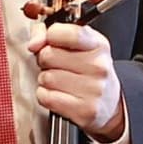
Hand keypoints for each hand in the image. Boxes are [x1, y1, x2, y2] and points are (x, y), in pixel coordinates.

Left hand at [31, 21, 124, 141]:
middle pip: (48, 54)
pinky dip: (45, 96)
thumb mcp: (79, 45)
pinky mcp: (83, 110)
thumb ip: (52, 34)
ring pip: (45, 77)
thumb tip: (34, 43)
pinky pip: (45, 97)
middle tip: (57, 65)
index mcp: (98, 45)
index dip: (50, 36)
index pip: (68, 33)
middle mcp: (98, 67)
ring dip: (46, 80)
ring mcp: (93, 90)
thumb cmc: (89, 71)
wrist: (108, 104)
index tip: (50, 41)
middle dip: (45, 60)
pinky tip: (58, 94)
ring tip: (60, 81)